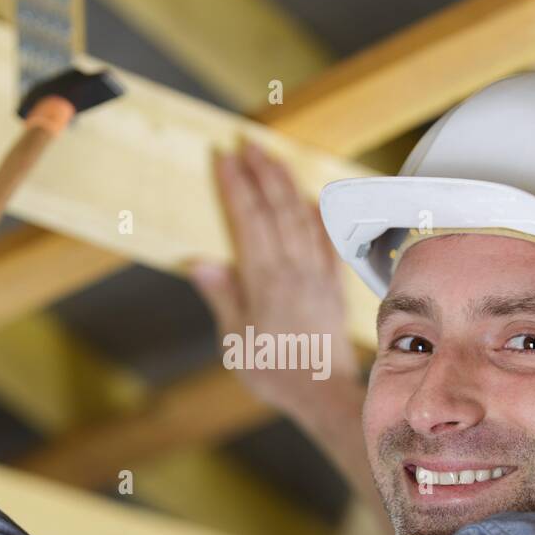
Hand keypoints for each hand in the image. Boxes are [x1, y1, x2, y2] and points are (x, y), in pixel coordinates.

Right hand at [188, 140, 357, 418]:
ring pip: (302, 216)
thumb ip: (223, 297)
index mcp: (266, 279)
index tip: (223, 157)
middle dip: (262, 171)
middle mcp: (295, 269)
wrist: (323, 392)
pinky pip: (326, 239)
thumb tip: (200, 262)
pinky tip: (311, 199)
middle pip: (277, 207)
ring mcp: (317, 274)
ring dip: (286, 183)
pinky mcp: (333, 285)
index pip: (248, 219)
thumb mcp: (236, 341)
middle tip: (248, 142)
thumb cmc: (276, 372)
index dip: (236, 185)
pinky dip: (317, 214)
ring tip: (273, 158)